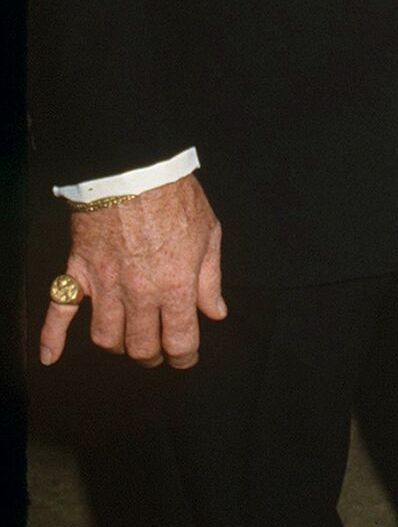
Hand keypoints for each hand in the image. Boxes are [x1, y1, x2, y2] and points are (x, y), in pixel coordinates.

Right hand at [39, 173, 225, 369]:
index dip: (184, 356)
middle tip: (159, 349)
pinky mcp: (80, 271)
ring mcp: (106, 285)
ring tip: (129, 340)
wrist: (136, 168)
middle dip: (153, 355)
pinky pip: (60, 311)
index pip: (180, 341)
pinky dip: (52, 338)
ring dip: (119, 346)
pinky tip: (52, 358)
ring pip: (106, 338)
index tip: (186, 357)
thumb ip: (211, 279)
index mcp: (176, 285)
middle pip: (142, 347)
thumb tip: (215, 312)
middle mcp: (140, 293)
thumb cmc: (176, 197)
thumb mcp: (209, 234)